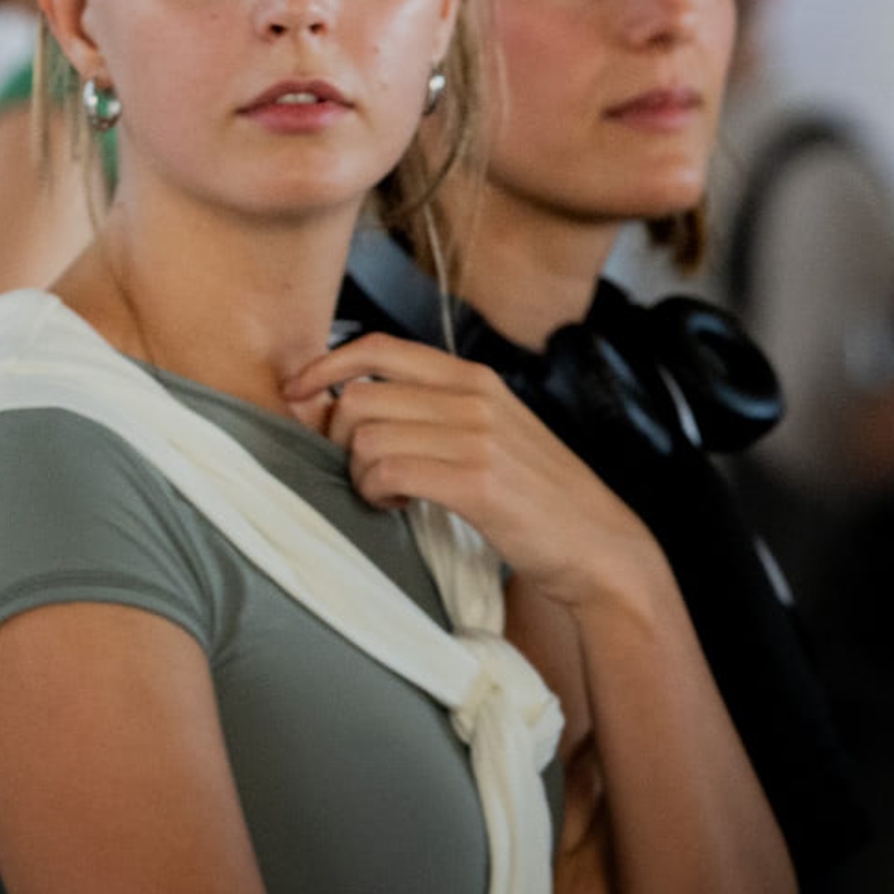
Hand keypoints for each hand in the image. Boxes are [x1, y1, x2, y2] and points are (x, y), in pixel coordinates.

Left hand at [282, 334, 666, 615]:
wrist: (597, 545)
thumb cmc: (537, 497)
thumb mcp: (494, 433)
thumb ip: (437, 412)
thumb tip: (352, 407)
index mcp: (475, 378)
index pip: (379, 348)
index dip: (325, 366)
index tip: (297, 395)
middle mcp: (475, 397)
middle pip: (359, 395)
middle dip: (337, 438)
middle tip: (357, 470)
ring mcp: (478, 437)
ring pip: (367, 436)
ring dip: (358, 472)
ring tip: (385, 493)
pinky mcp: (477, 482)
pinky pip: (389, 471)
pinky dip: (377, 492)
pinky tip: (397, 506)